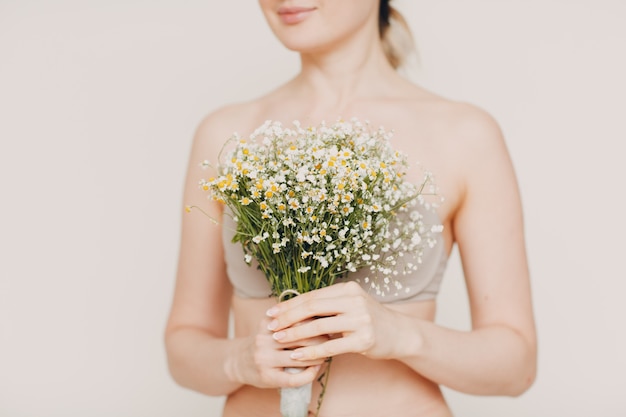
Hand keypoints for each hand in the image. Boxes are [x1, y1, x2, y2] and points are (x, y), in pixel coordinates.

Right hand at [230, 316, 327, 388]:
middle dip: (320, 338)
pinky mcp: (267, 377)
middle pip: (300, 337)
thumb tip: (322, 316)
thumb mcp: (271, 326)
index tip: (328, 322)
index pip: (297, 318)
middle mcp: (263, 339)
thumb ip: (291, 320)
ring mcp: (264, 359)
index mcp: (267, 323)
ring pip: (299, 357)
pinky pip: (294, 378)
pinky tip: (315, 370)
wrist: (238, 362)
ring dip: (318, 356)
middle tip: (332, 339)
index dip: (316, 321)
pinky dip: (309, 374)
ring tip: (326, 354)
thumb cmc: (263, 342)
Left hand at [265, 281, 407, 360]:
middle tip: (270, 326)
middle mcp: (354, 301)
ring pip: (319, 327)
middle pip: (312, 307)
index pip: (312, 296)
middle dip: (288, 317)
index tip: (272, 312)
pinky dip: (311, 352)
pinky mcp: (363, 340)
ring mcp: (360, 320)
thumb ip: (328, 304)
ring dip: (295, 334)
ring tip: (279, 339)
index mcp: (348, 289)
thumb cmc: (369, 320)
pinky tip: (297, 355)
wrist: (399, 334)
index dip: (289, 304)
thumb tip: (294, 308)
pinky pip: (330, 347)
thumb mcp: (351, 305)